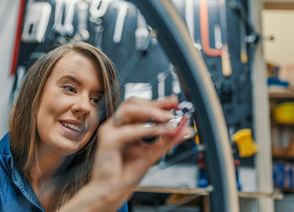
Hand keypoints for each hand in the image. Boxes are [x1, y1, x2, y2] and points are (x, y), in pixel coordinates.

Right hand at [58, 95, 193, 211]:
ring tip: (167, 118)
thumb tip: (185, 129)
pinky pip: (129, 130)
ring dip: (151, 111)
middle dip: (155, 104)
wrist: (113, 191)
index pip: (142, 106)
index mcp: (127, 125)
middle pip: (134, 103)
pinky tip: (160, 131)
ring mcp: (111, 130)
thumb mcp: (153, 153)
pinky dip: (147, 129)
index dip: (159, 102)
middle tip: (172, 110)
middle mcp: (118, 125)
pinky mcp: (107, 140)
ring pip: (129, 109)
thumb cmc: (126, 172)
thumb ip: (168, 140)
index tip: (175, 102)